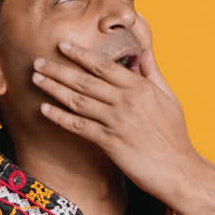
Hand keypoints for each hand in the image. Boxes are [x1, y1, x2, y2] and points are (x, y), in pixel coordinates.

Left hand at [31, 13, 202, 202]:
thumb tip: (144, 52)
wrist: (177, 169)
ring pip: (78, 101)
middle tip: (38, 61)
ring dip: (54, 89)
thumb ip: (153, 73)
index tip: (63, 46)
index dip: (80, 55)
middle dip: (59, 69)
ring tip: (36, 79)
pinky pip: (79, 126)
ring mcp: (116, 122)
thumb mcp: (169, 97)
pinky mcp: (109, 142)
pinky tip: (44, 110)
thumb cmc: (174, 134)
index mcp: (140, 87)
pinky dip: (60, 117)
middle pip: (85, 81)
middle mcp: (126, 101)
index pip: (104, 66)